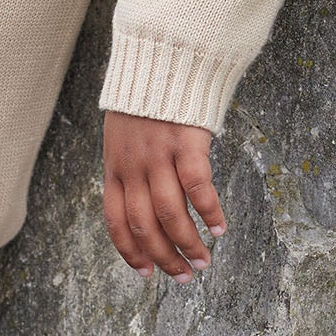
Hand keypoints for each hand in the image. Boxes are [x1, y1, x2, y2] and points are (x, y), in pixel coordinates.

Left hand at [101, 116, 225, 280]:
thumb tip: (143, 210)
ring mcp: (158, 155)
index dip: (130, 253)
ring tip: (203, 261)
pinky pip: (198, 187)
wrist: (162, 58)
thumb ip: (131, 172)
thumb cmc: (146, 102)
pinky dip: (209, 212)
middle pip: (144, 226)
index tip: (146, 274)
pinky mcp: (186, 141)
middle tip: (183, 277)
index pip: (116, 222)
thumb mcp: (122, 138)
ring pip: (170, 214)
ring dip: (188, 244)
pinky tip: (220, 228)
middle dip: (164, 258)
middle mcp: (133, 166)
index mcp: (115, 168)